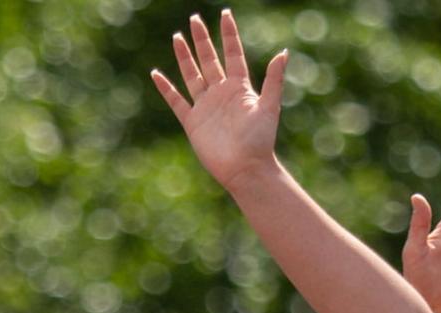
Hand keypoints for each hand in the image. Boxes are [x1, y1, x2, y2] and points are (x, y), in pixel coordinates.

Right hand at [151, 10, 286, 189]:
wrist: (244, 168)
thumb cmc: (260, 141)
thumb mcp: (269, 107)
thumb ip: (274, 80)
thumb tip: (283, 53)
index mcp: (240, 87)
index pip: (233, 54)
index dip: (229, 34)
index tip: (225, 14)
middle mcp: (221, 93)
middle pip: (209, 60)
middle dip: (202, 40)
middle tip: (194, 19)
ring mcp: (205, 107)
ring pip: (192, 75)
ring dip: (185, 57)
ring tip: (177, 37)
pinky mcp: (193, 122)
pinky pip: (176, 101)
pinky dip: (166, 88)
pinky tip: (157, 74)